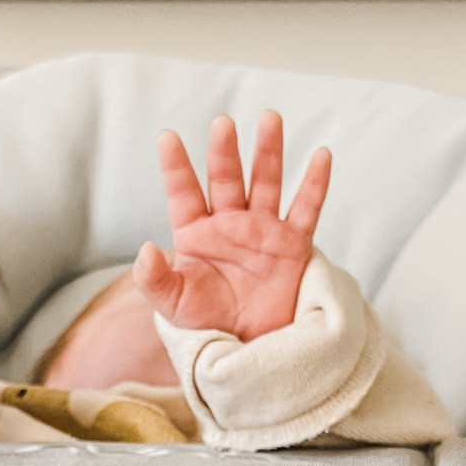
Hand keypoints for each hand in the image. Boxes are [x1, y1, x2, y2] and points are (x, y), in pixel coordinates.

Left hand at [133, 111, 330, 341]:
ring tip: (269, 119)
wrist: (246, 347)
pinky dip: (314, 184)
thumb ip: (154, 279)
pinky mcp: (292, 245)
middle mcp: (228, 223)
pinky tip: (321, 156)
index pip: (183, 192)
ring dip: (268, 152)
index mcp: (195, 233)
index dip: (175, 166)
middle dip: (225, 152)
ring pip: (266, 183)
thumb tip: (144, 250)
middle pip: (227, 179)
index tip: (167, 137)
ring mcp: (262, 230)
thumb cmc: (204, 322)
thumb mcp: (172, 305)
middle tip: (222, 123)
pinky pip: (306, 210)